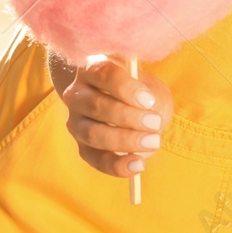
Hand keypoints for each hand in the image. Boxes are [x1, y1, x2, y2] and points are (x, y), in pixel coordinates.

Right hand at [61, 56, 172, 178]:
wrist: (129, 106)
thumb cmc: (141, 90)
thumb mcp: (150, 86)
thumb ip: (151, 96)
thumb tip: (149, 111)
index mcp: (93, 66)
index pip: (103, 73)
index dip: (125, 88)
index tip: (148, 100)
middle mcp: (77, 93)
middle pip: (96, 106)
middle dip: (128, 117)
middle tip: (155, 123)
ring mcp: (76, 121)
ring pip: (93, 133)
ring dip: (125, 140)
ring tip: (153, 142)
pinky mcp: (82, 146)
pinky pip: (95, 159)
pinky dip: (117, 165)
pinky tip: (138, 165)